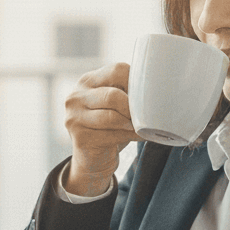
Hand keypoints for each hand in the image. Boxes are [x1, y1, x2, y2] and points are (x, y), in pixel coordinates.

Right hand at [63, 63, 141, 196]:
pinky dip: (130, 136)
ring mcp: (74, 117)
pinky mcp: (80, 137)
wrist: (93, 159)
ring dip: (132, 123)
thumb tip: (154, 91)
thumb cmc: (109, 127)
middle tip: (145, 116)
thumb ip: (126, 92)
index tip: (145, 96)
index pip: (117, 70)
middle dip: (133, 108)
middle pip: (114, 95)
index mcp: (87, 81)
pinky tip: (138, 136)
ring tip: (141, 126)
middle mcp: (76, 96)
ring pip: (113, 117)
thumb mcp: (115, 104)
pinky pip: (112, 134)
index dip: (136, 83)